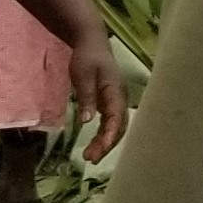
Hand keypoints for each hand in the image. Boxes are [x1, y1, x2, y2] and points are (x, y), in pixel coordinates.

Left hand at [68, 33, 126, 162]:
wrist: (91, 43)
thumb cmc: (87, 58)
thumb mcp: (82, 76)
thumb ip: (86, 97)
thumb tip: (87, 121)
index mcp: (115, 91)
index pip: (116, 117)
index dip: (110, 135)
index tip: (101, 149)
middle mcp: (120, 98)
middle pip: (119, 126)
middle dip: (107, 143)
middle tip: (90, 158)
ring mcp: (116, 100)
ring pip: (116, 126)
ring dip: (105, 142)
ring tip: (89, 156)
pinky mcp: (110, 102)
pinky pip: (111, 122)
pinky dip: (104, 134)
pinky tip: (95, 143)